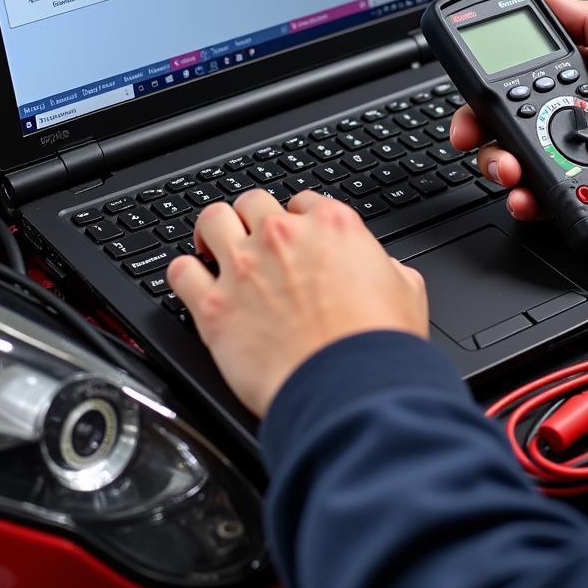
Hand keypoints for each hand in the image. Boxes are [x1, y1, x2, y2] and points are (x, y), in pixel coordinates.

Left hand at [167, 190, 428, 416]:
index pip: (303, 201)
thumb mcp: (406, 290)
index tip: (295, 235)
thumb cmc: (378, 344)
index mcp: (332, 226)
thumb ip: (385, 267)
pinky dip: (184, 274)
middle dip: (253, 219)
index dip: (298, 218)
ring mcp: (244, 267)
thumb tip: (381, 269)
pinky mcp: (214, 306)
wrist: (349, 387)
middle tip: (254, 240)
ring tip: (214, 248)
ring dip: (213, 232)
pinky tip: (193, 282)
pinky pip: (180, 272)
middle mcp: (283, 236)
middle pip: (253, 202)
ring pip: (212, 220)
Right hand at [450, 0, 587, 219]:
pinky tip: (531, 198)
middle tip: (480, 141)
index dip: (487, 93)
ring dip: (506, 170)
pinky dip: (536, 202)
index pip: (519, 81)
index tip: (470, 103)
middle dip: (487, 137)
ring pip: (526, 167)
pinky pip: (556, 201)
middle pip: (511, 129)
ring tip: (512, 172)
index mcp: (587, 75)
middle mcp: (581, 116)